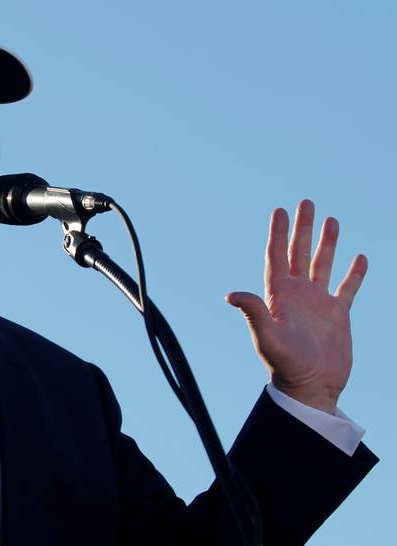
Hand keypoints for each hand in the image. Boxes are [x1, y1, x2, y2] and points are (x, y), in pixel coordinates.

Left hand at [225, 200, 367, 413]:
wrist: (310, 387)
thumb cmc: (285, 364)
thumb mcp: (267, 336)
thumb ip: (253, 313)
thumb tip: (231, 294)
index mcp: (278, 295)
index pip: (276, 256)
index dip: (278, 233)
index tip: (279, 210)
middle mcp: (297, 295)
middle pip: (299, 253)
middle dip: (302, 228)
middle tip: (306, 202)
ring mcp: (318, 304)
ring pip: (322, 265)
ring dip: (327, 243)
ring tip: (332, 219)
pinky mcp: (338, 316)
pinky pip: (347, 289)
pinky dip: (354, 273)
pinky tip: (359, 257)